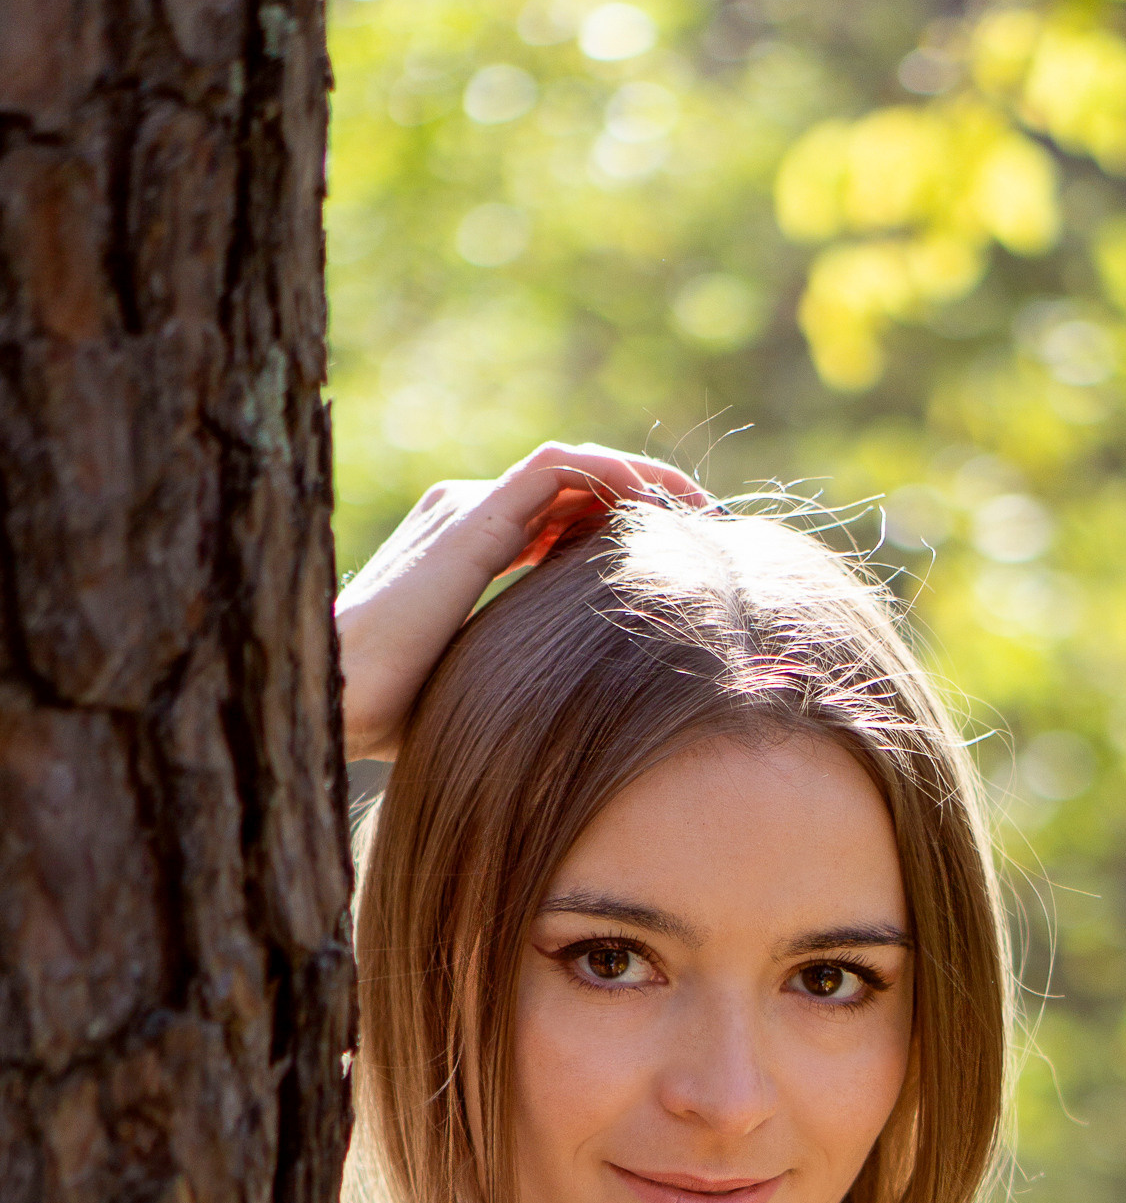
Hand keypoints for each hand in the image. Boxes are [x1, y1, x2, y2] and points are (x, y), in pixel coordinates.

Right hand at [334, 439, 705, 762]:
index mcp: (468, 550)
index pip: (560, 521)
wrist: (336, 698)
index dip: (624, 535)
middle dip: (648, 503)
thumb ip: (522, 680)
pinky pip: (560, 467)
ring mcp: (469, 507)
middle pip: (576, 488)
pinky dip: (616, 475)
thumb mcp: (481, 689)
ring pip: (577, 468)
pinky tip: (665, 505)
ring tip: (703, 515)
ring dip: (646, 482)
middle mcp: (469, 515)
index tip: (683, 567)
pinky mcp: (474, 514)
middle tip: (711, 536)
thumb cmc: (390, 718)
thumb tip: (579, 735)